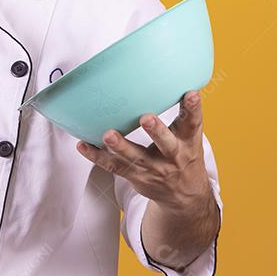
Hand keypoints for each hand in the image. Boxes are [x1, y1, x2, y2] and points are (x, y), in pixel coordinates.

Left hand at [76, 90, 212, 211]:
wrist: (184, 196)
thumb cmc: (184, 156)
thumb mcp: (190, 137)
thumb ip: (183, 114)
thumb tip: (174, 79)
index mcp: (188, 142)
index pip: (193, 124)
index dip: (193, 109)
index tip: (190, 94)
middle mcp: (173, 157)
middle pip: (166, 144)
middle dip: (157, 131)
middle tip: (146, 118)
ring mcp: (153, 169)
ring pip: (136, 158)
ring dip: (121, 146)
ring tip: (108, 134)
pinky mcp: (135, 176)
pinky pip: (114, 166)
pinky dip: (96, 156)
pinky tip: (83, 145)